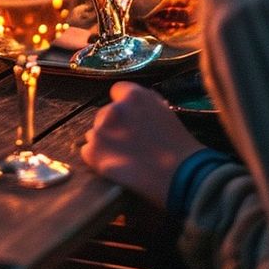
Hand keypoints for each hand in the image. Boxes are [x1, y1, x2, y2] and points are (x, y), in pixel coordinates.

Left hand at [81, 81, 201, 206]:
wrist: (181, 177)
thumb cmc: (180, 147)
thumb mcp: (165, 111)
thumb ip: (144, 103)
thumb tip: (133, 106)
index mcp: (133, 95)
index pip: (117, 92)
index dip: (124, 107)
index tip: (131, 119)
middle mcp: (113, 109)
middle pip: (105, 114)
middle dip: (114, 126)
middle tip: (129, 143)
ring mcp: (101, 131)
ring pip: (95, 134)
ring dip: (105, 143)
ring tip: (124, 158)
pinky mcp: (93, 153)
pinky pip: (88, 152)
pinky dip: (98, 160)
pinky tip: (116, 167)